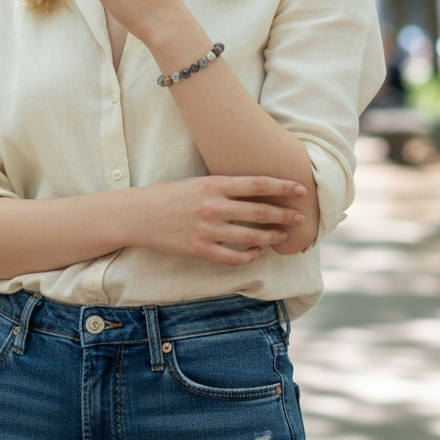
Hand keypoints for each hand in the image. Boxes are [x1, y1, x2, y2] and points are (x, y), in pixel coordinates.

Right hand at [129, 175, 307, 265]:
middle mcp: (213, 206)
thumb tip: (257, 190)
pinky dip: (249, 255)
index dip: (282, 186)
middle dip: (284, 215)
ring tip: (282, 236)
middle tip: (300, 217)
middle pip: (260, 211)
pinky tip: (256, 251)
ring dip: (271, 236)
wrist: (138, 214)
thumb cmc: (169, 195)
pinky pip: (233, 256)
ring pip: (250, 236)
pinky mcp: (200, 249)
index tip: (301, 190)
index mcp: (213, 184)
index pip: (257, 184)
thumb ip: (224, 187)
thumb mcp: (197, 183)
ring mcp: (207, 229)